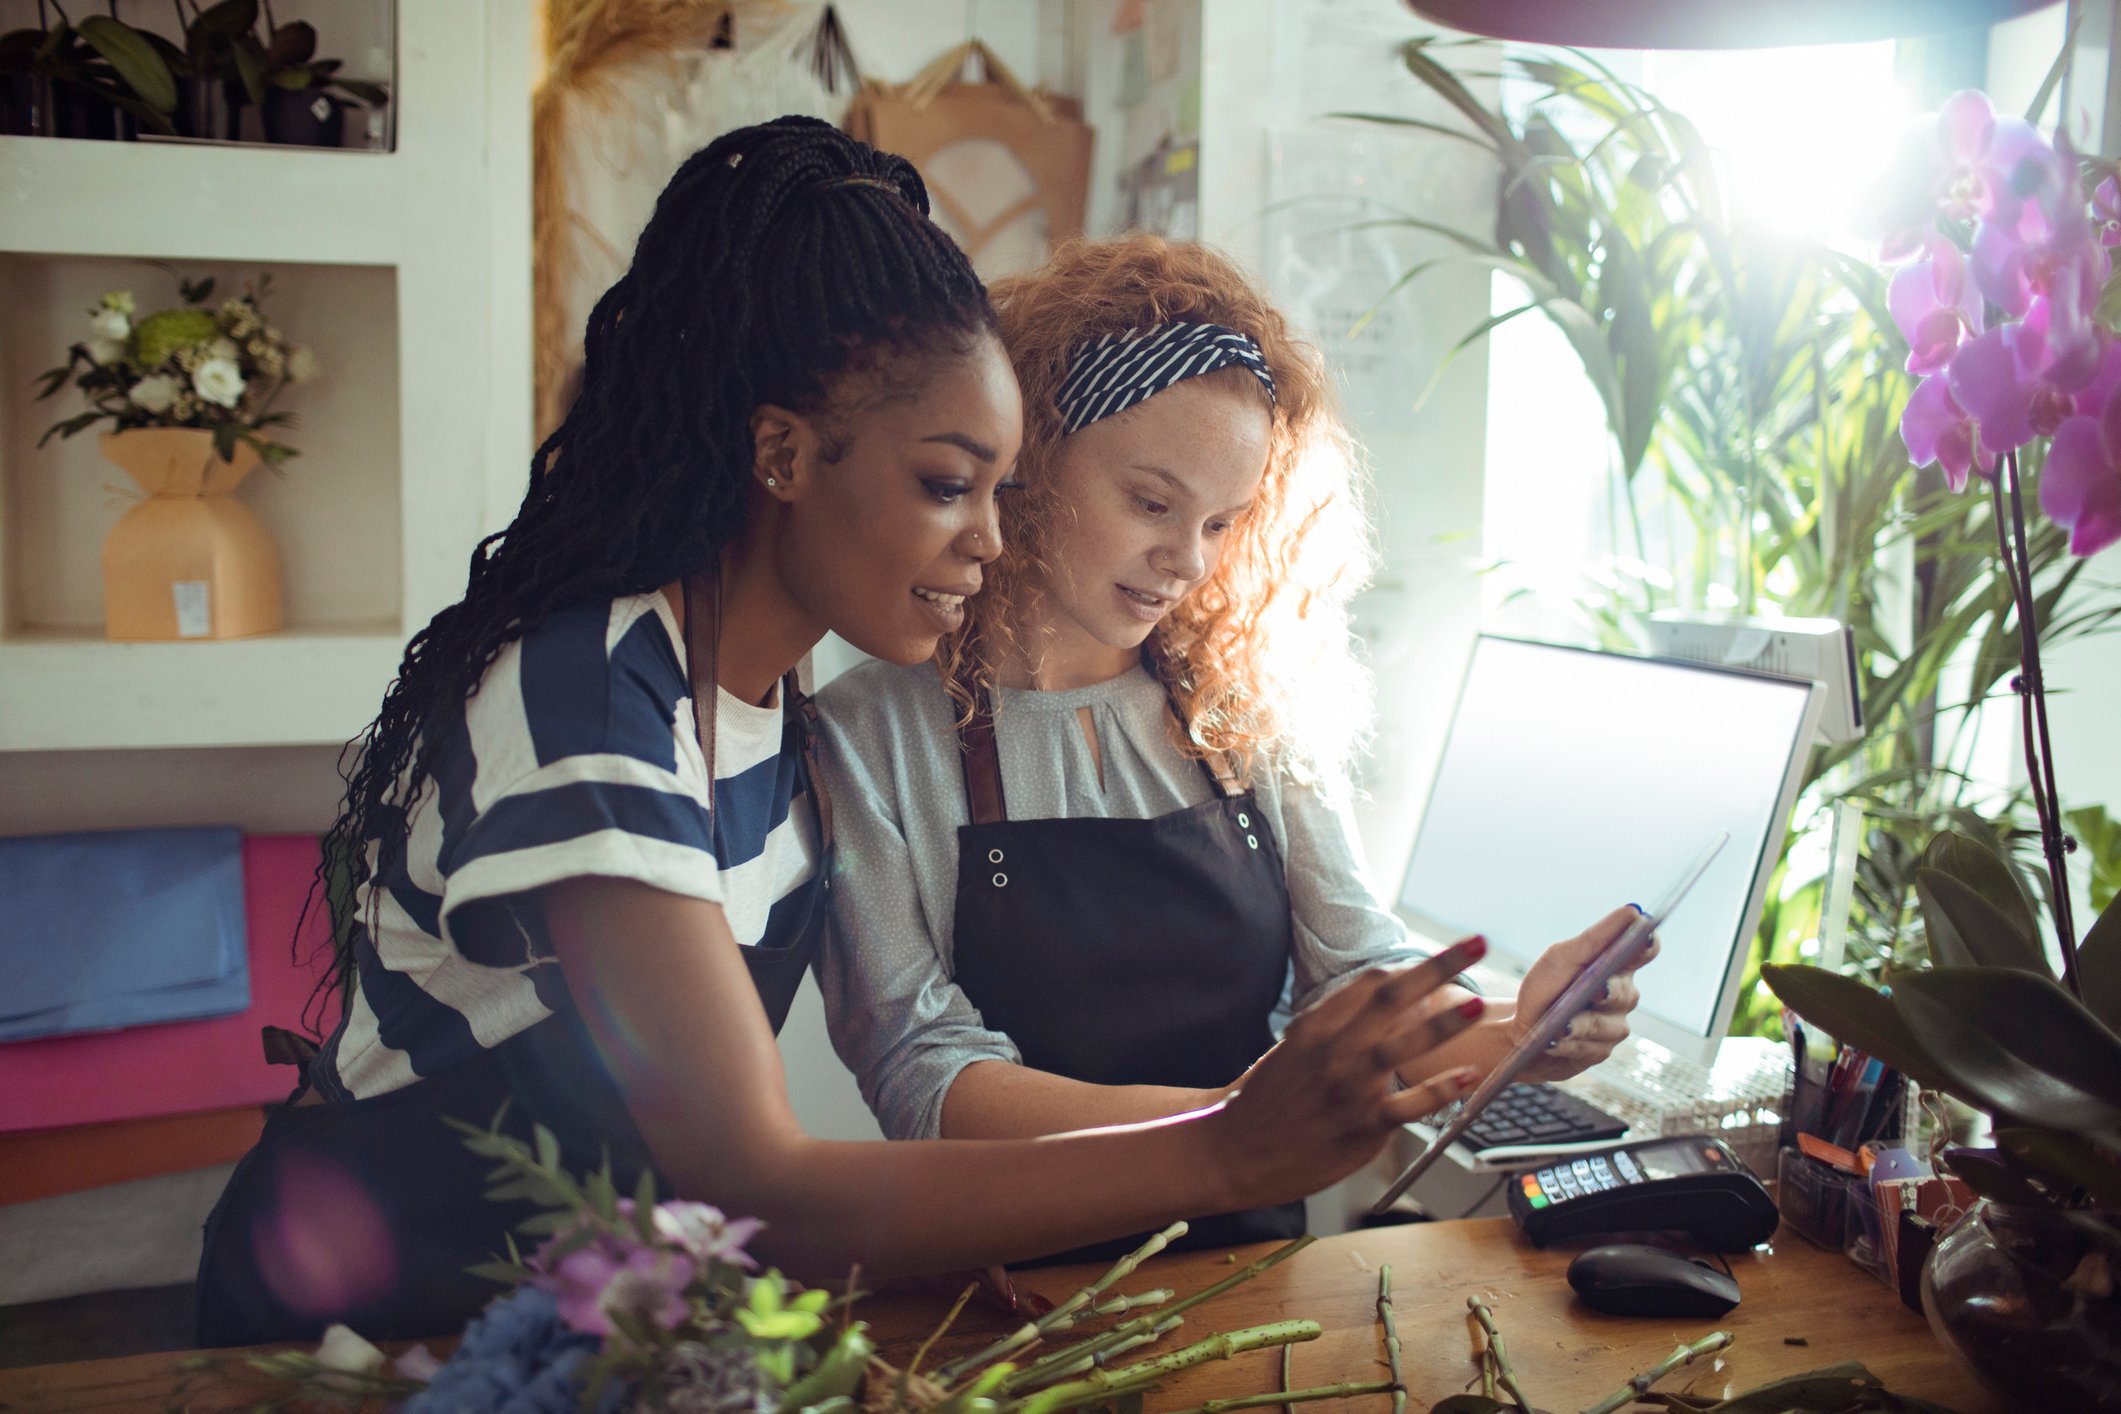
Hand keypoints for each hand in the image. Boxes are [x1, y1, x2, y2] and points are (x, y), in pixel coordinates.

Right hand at [1203, 937, 1489, 1209]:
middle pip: (1393, 997)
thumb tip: (1369, 1008)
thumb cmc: (1263, 1103)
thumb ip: (1330, 1028)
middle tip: (1474, 944)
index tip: (1443, 956)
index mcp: (1316, 1027)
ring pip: (1404, 1045)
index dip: (1413, 967)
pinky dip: (1441, 1089)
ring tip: (1478, 1005)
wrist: (1234, 1152)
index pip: (1372, 983)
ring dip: (1446, 1022)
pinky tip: (1466, 1077)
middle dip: (1439, 967)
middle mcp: (1333, 1050)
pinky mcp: (1362, 1126)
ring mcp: (1348, 1088)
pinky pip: (1410, 1104)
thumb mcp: (1291, 1050)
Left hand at [1506, 905, 1657, 1082]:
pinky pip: (1591, 1049)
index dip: (1648, 944)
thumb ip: (1595, 938)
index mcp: (1616, 966)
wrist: (1521, 1031)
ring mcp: (1614, 1027)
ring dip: (1581, 1024)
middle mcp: (1621, 996)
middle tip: (1598, 990)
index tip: (1644, 935)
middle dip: (1608, 992)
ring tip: (1562, 1025)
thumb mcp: (1562, 958)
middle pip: (1625, 993)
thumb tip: (1632, 912)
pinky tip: (1553, 1041)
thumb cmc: (1545, 989)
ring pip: (1608, 1026)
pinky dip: (1569, 1043)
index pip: (1644, 952)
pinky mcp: (1600, 1052)